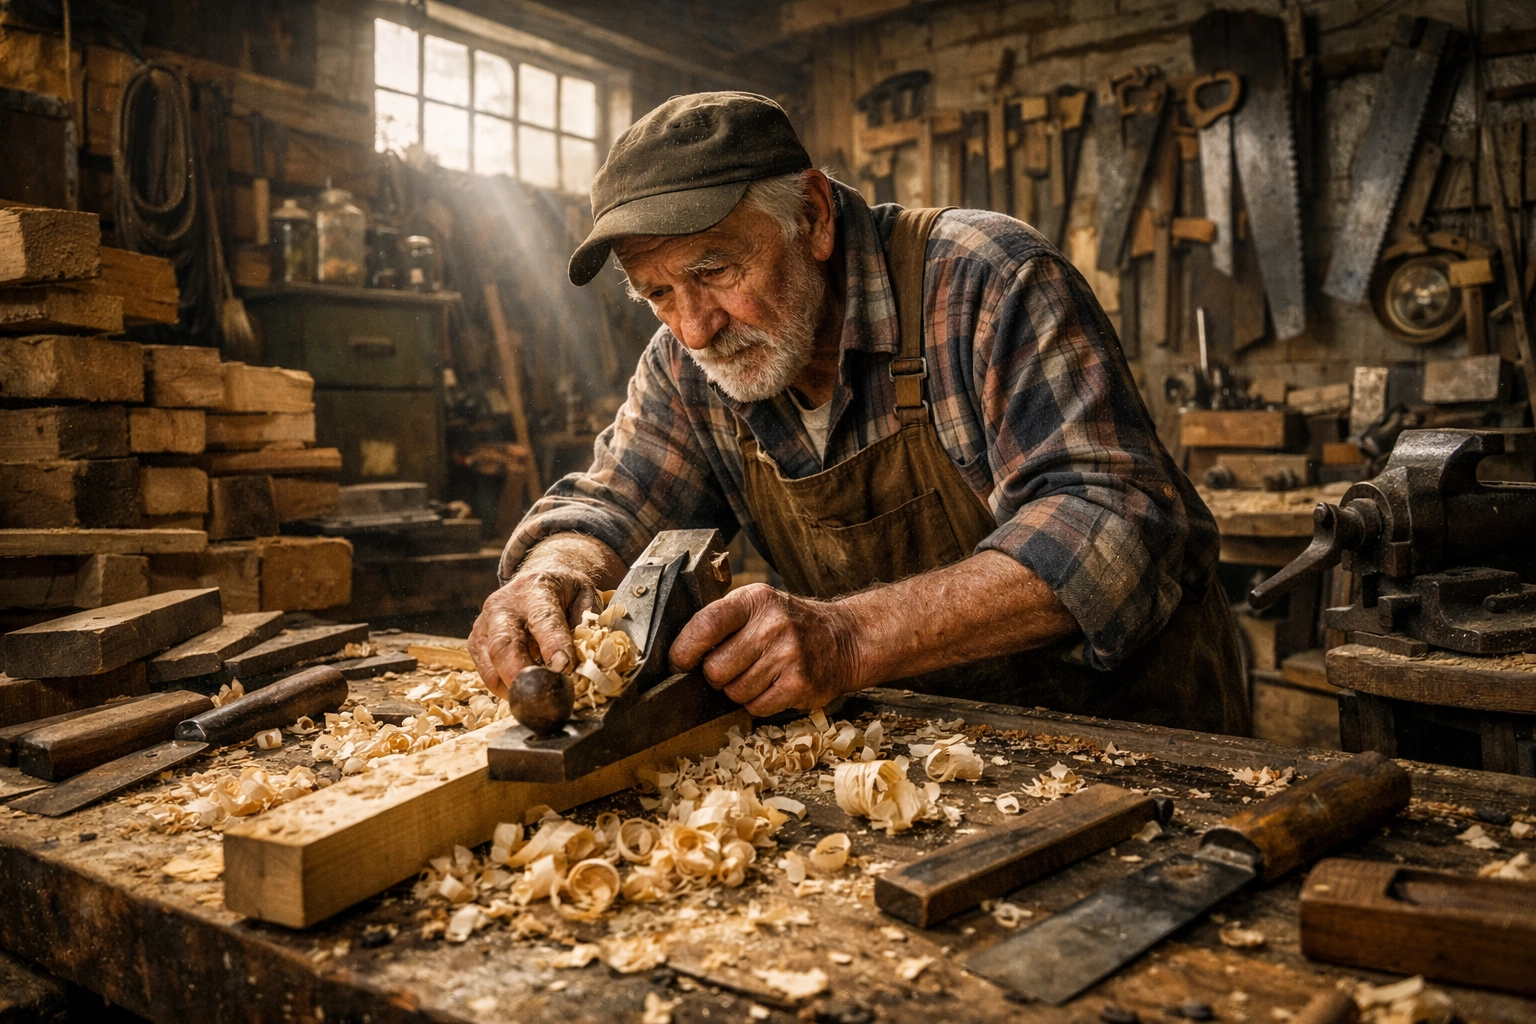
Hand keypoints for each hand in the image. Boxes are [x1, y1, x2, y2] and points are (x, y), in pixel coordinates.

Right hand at [469, 536, 620, 699]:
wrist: (536, 578)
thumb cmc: (563, 591)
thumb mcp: (584, 595)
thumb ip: (586, 622)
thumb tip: (583, 655)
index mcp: (535, 590)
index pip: (542, 620)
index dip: (553, 645)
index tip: (565, 668)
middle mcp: (502, 606)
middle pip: (504, 646)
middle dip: (522, 675)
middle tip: (543, 695)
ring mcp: (484, 625)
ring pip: (490, 666)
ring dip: (513, 687)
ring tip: (537, 695)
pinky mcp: (475, 642)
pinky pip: (486, 673)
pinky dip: (505, 687)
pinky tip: (525, 687)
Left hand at [668, 584, 863, 715]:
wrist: (844, 639)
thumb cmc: (790, 624)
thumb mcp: (758, 605)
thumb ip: (722, 620)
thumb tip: (678, 654)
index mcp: (754, 600)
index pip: (705, 625)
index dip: (685, 649)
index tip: (680, 661)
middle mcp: (772, 625)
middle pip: (715, 669)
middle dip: (717, 675)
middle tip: (735, 666)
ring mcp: (788, 655)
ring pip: (734, 692)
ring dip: (740, 690)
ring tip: (760, 673)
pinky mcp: (799, 684)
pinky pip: (756, 707)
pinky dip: (759, 703)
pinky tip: (773, 686)